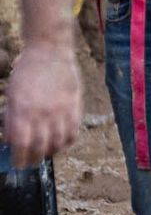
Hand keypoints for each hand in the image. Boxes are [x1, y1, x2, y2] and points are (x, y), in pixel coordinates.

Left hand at [3, 41, 81, 166]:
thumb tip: (11, 140)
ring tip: (45, 152)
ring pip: (59, 143)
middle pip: (40, 147)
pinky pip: (74, 132)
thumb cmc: (26, 71)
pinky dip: (67, 142)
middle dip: (33, 159)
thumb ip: (12, 118)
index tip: (17, 163)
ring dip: (50, 152)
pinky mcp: (75, 106)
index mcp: (23, 110)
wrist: (50, 51)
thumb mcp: (12, 95)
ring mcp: (61, 110)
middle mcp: (43, 113)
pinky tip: (61, 141)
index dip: (19, 159)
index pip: (21, 145)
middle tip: (29, 161)